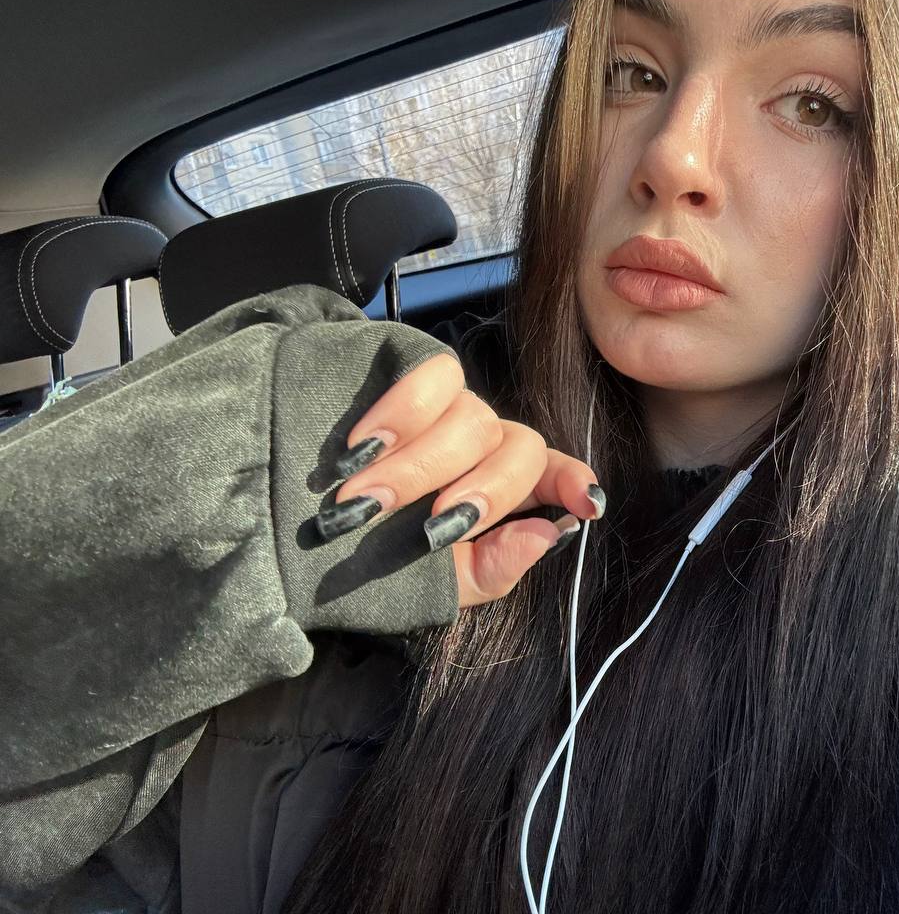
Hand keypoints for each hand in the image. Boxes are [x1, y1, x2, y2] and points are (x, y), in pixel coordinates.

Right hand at [317, 351, 604, 607]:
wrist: (261, 520)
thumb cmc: (342, 557)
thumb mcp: (423, 585)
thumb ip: (490, 568)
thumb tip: (551, 532)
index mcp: (491, 493)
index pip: (552, 475)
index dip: (572, 482)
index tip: (585, 503)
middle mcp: (476, 443)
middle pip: (519, 449)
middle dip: (478, 495)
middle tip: (425, 530)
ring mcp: (444, 406)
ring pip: (476, 418)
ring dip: (421, 466)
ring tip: (365, 500)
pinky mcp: (407, 365)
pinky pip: (435, 376)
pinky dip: (403, 413)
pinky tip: (363, 447)